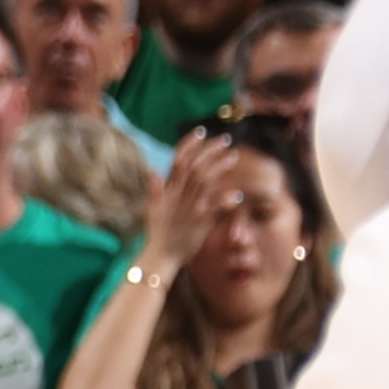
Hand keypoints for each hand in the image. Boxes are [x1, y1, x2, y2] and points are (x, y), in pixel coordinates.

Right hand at [137, 133, 226, 279]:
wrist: (159, 257)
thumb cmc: (158, 235)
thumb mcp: (152, 210)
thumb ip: (155, 190)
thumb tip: (151, 170)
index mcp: (167, 191)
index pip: (177, 161)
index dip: (188, 144)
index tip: (200, 131)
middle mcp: (178, 196)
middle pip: (195, 165)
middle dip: (210, 150)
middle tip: (225, 140)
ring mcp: (189, 208)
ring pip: (206, 180)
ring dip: (220, 166)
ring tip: (233, 156)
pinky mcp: (200, 221)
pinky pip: (216, 206)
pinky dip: (227, 199)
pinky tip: (237, 195)